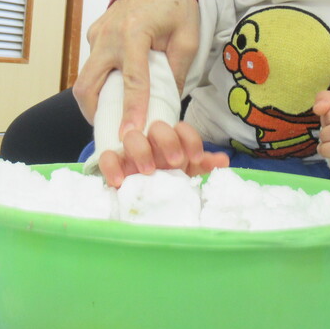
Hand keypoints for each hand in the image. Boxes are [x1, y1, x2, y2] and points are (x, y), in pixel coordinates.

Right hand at [73, 0, 199, 135]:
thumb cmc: (177, 5)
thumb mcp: (188, 37)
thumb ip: (178, 71)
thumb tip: (168, 103)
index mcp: (134, 32)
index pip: (131, 80)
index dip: (131, 110)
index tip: (130, 134)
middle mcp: (108, 35)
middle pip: (88, 85)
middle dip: (96, 114)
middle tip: (112, 132)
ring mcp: (97, 34)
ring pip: (84, 79)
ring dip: (95, 102)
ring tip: (113, 119)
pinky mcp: (94, 34)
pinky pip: (92, 65)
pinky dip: (100, 83)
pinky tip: (115, 93)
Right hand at [98, 120, 229, 187]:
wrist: (141, 201)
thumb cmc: (168, 183)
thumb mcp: (187, 175)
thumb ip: (203, 166)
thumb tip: (223, 160)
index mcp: (172, 143)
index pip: (181, 130)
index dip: (190, 140)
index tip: (194, 158)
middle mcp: (152, 142)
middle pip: (158, 127)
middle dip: (168, 141)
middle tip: (174, 162)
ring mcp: (130, 152)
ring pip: (132, 136)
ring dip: (141, 150)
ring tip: (148, 171)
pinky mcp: (113, 163)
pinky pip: (107, 157)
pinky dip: (112, 166)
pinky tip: (119, 181)